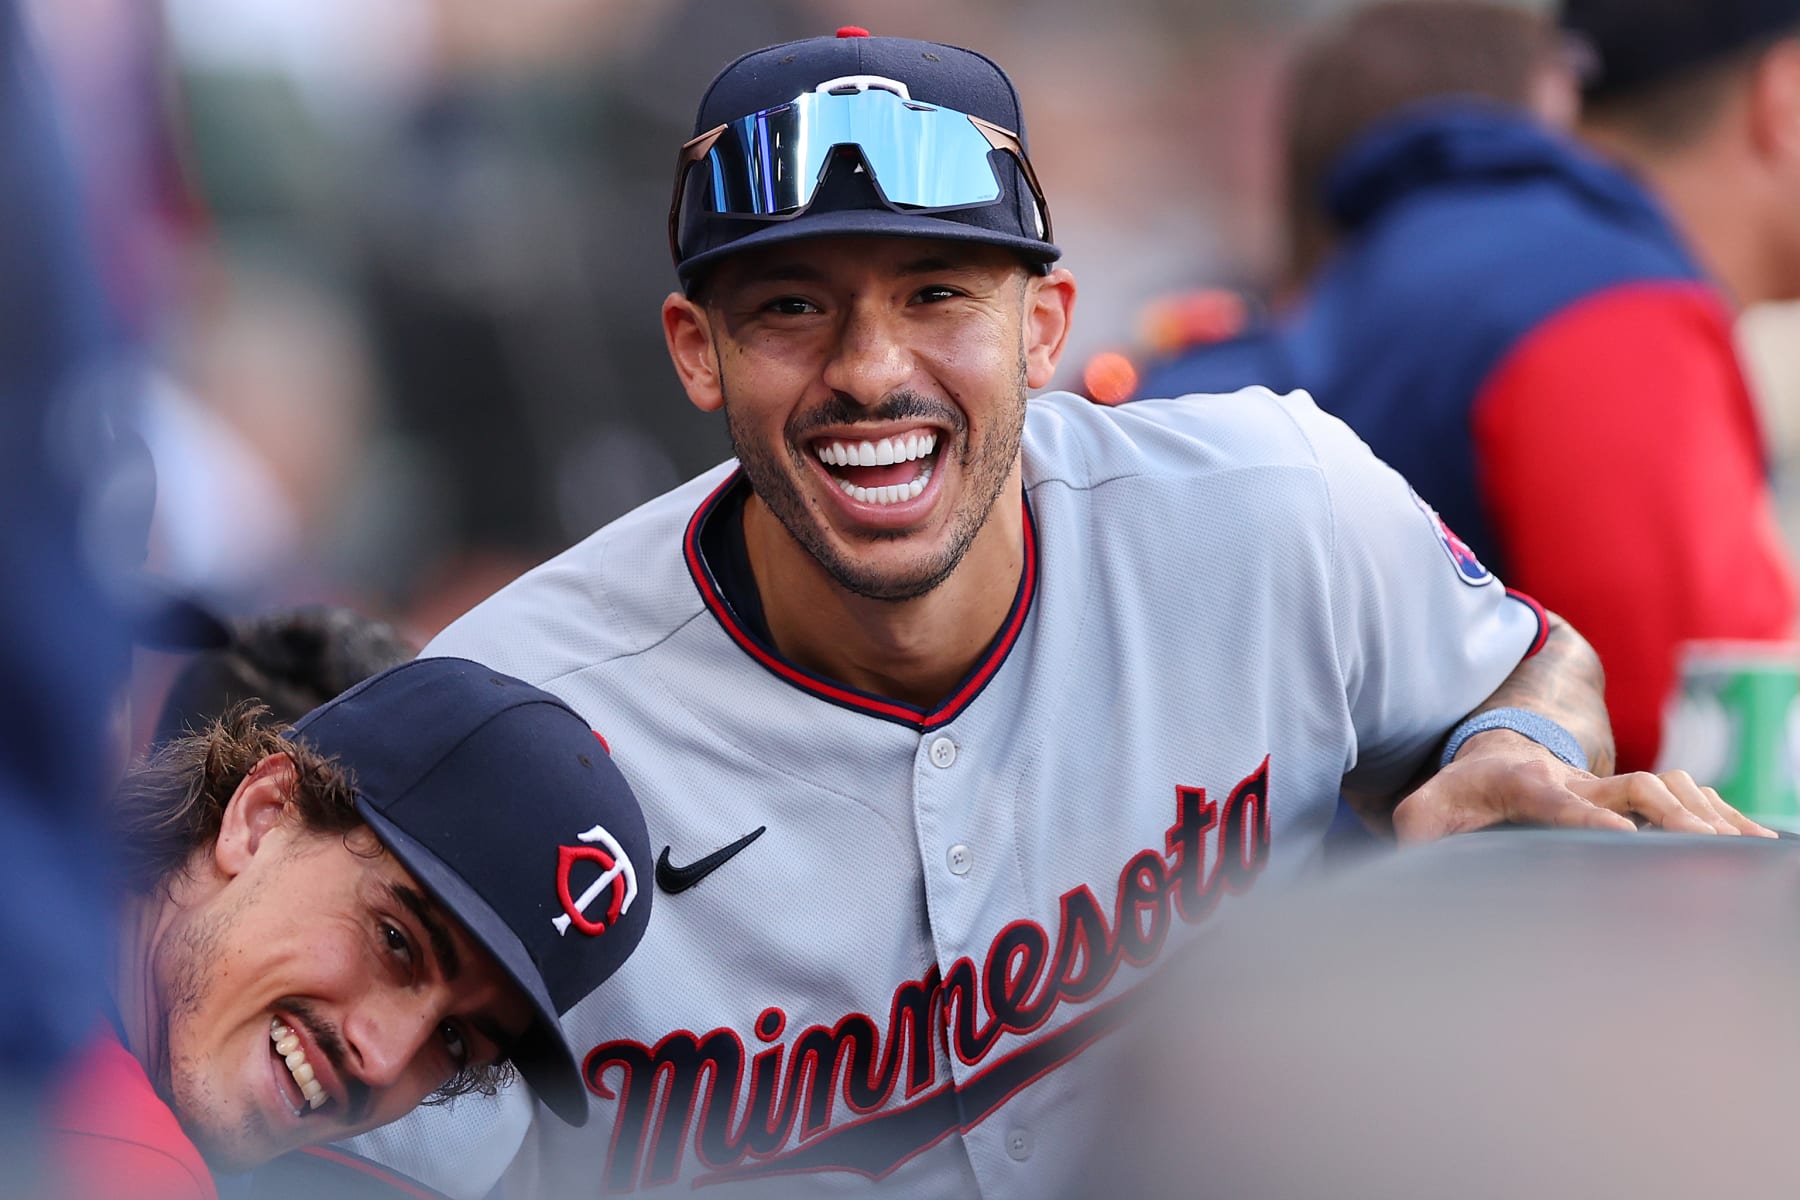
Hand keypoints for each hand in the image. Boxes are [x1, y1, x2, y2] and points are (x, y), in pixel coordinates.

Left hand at [1393, 729, 1775, 843]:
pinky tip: (1752, 839)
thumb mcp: (1425, 810)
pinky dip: (1720, 814)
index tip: (1622, 834)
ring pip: (1667, 787)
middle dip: (1670, 811)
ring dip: (1705, 812)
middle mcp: (1575, 779)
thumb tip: (1413, 850)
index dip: (1589, 815)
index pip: (1560, 800)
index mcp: (1525, 784)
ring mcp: (1606, 785)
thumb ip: (1417, 827)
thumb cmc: (1458, 793)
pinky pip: (1684, 798)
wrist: (1491, 755)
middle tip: (1705, 845)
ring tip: (1742, 846)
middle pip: (1633, 786)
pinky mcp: (1627, 795)